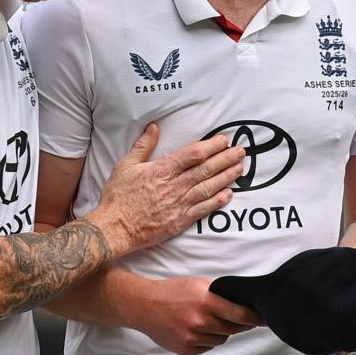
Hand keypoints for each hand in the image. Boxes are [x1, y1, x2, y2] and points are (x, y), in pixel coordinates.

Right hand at [90, 123, 243, 254]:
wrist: (114, 227)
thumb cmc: (118, 196)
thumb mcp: (126, 165)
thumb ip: (143, 145)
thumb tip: (154, 127)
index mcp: (162, 169)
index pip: (193, 154)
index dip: (211, 146)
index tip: (223, 140)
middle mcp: (174, 185)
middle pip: (206, 169)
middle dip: (226, 159)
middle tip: (241, 151)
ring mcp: (179, 204)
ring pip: (209, 188)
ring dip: (226, 177)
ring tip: (240, 168)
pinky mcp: (180, 221)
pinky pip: (203, 210)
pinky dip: (217, 201)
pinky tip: (228, 194)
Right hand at [130, 276, 263, 354]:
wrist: (144, 305)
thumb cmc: (172, 291)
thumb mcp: (198, 284)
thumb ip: (220, 293)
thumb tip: (242, 302)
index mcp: (206, 301)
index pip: (240, 314)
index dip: (254, 318)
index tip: (262, 319)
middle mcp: (200, 321)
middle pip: (233, 329)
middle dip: (238, 324)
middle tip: (237, 318)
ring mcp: (192, 337)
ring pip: (221, 339)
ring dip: (221, 331)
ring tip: (209, 320)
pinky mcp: (186, 349)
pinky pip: (207, 346)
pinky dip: (207, 339)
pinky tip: (198, 329)